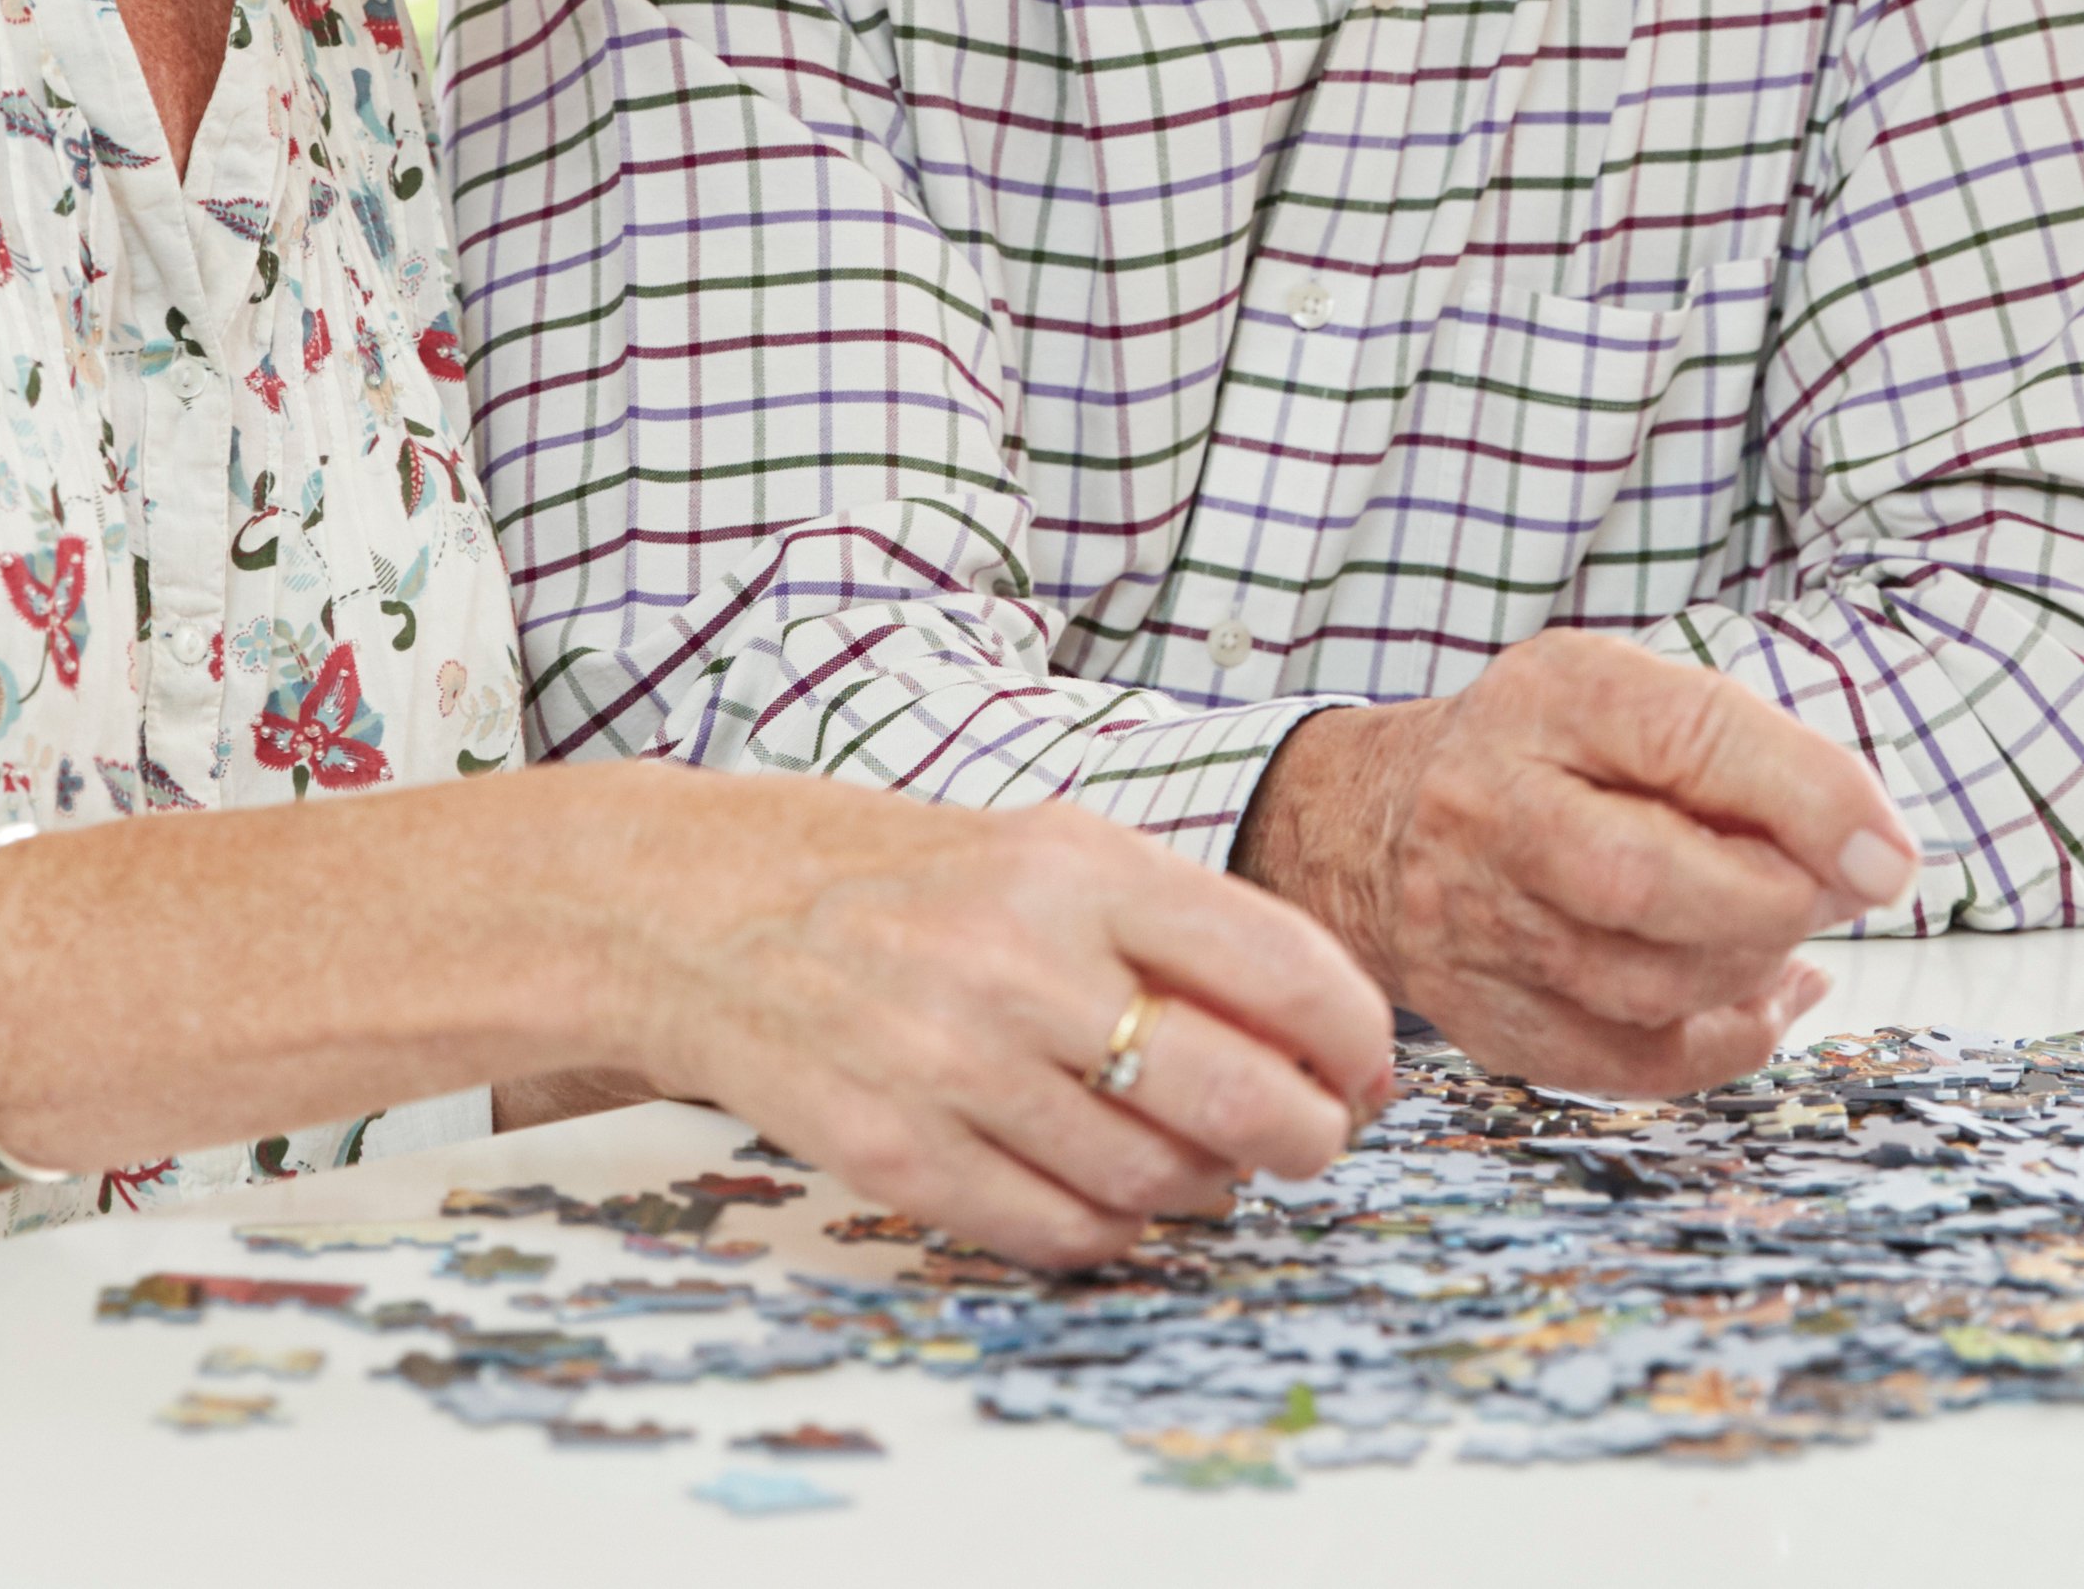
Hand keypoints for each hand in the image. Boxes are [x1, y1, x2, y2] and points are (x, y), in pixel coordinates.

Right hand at [592, 779, 1393, 1268]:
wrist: (712, 911)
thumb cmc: (913, 880)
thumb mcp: (1054, 852)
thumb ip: (1184, 929)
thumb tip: (1329, 1043)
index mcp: (1077, 868)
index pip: (1283, 966)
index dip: (1359, 1040)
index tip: (1371, 1069)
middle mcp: (1018, 964)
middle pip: (1243, 1098)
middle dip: (1311, 1136)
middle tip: (1314, 1138)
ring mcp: (951, 1066)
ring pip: (1158, 1180)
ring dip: (1207, 1185)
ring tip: (1200, 1158)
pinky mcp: (894, 1155)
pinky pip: (1064, 1231)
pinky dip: (1117, 1228)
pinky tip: (1116, 1191)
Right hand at [1232, 630, 1916, 1096]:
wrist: (1376, 829)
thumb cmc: (1548, 757)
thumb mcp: (1630, 698)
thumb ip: (1747, 755)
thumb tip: (1873, 862)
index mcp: (1550, 698)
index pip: (1687, 738)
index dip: (1808, 802)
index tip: (1890, 857)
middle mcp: (1493, 807)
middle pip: (1647, 883)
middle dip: (1773, 901)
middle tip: (1831, 892)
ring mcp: (1478, 923)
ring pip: (1651, 987)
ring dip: (1753, 967)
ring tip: (1777, 924)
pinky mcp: (1490, 1019)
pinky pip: (1636, 1062)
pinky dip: (1730, 1038)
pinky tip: (1764, 994)